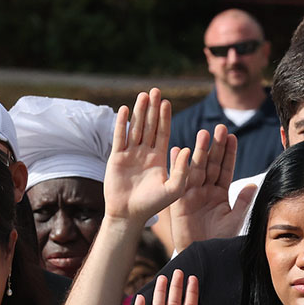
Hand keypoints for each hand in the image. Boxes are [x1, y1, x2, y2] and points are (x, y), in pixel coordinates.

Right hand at [104, 89, 188, 225]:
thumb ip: (181, 170)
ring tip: (143, 95)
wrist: (129, 214)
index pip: (163, 132)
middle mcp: (146, 153)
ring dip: (139, 112)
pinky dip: (122, 124)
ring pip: (135, 128)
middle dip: (153, 109)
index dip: (165, 118)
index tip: (167, 102)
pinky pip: (120, 137)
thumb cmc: (153, 205)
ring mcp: (130, 154)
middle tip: (155, 90)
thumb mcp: (174, 189)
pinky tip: (124, 109)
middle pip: (150, 126)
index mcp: (160, 158)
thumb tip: (186, 149)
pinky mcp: (117, 157)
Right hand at [168, 125, 257, 252]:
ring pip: (196, 168)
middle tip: (220, 127)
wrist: (203, 254)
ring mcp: (191, 193)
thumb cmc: (220, 239)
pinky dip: (176, 165)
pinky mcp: (179, 200)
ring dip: (198, 151)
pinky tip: (176, 150)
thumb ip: (243, 202)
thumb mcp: (234, 219)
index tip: (232, 136)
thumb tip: (252, 185)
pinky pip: (178, 180)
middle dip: (215, 146)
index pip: (225, 168)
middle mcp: (205, 190)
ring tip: (203, 133)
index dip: (228, 153)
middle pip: (210, 163)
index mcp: (220, 192)